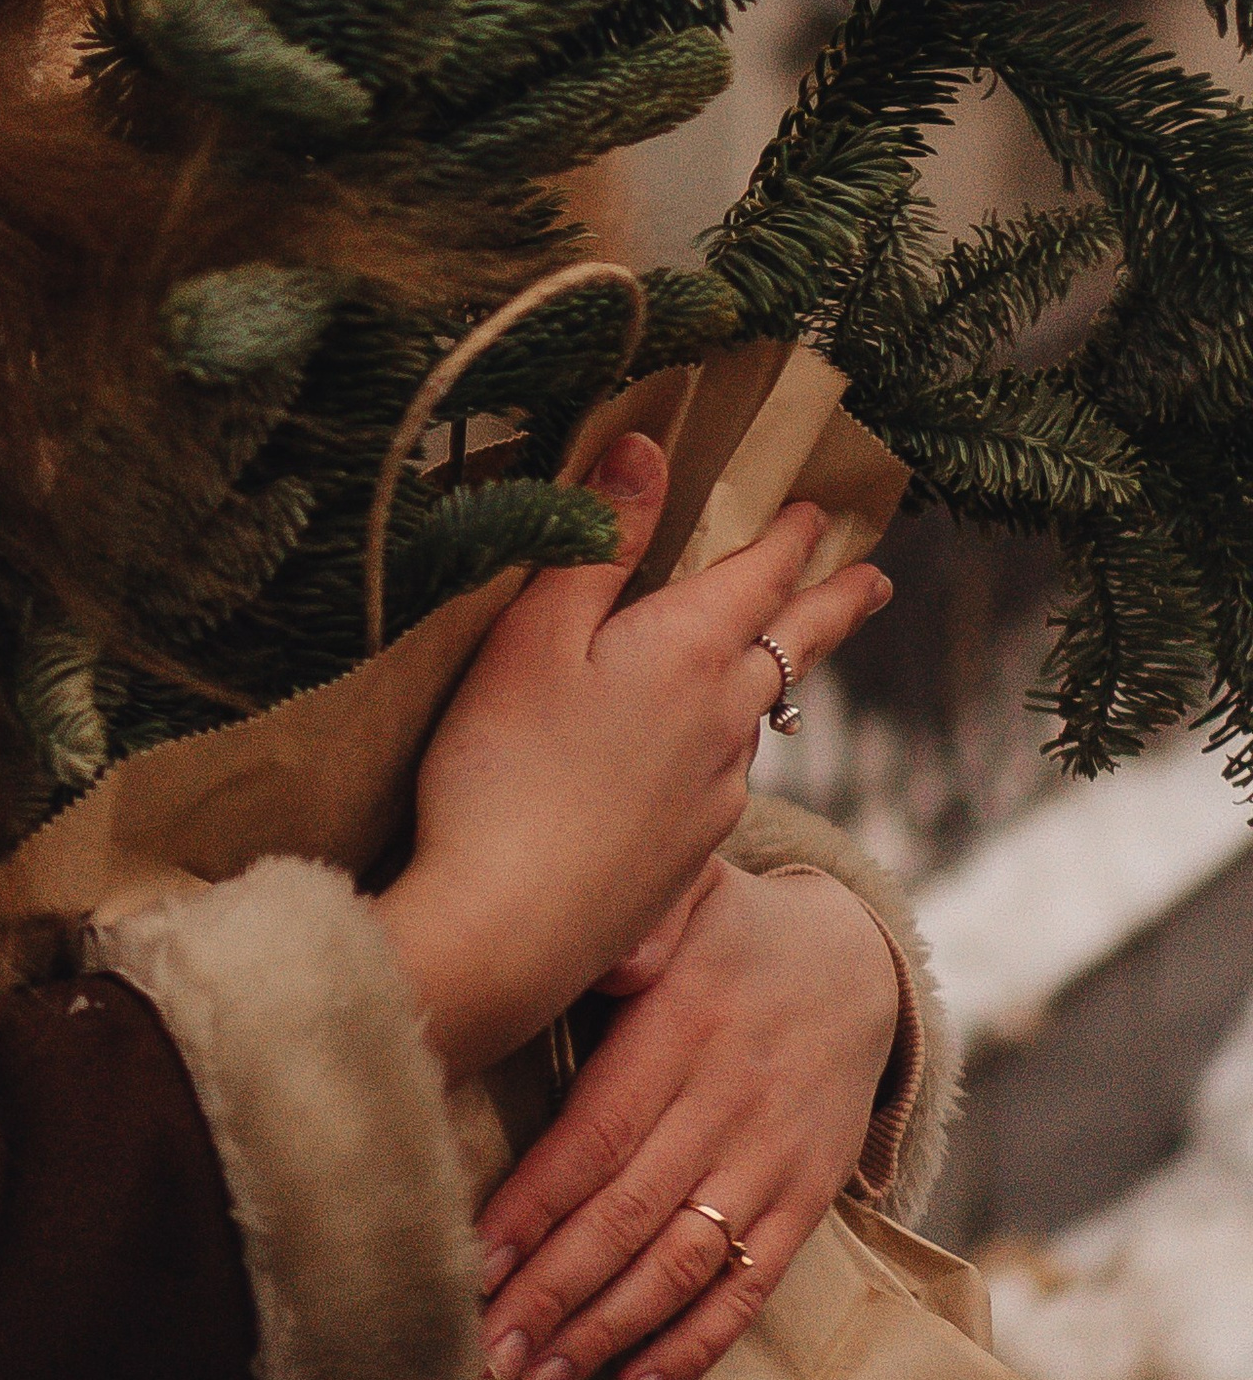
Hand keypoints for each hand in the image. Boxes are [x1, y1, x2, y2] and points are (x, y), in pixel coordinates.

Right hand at [375, 433, 891, 1076]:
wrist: (506, 932)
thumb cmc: (502, 768)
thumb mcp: (534, 633)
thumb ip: (596, 540)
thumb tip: (647, 447)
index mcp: (689, 653)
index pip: (760, 575)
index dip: (790, 535)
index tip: (822, 507)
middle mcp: (723, 721)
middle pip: (793, 646)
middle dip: (835, 604)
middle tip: (877, 580)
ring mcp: (715, 795)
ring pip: (757, 714)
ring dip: (776, 672)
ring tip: (775, 653)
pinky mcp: (690, 855)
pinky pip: (725, 772)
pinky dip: (726, 738)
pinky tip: (695, 753)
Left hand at [469, 858, 902, 1379]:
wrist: (856, 960)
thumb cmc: (729, 929)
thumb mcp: (686, 889)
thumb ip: (635, 920)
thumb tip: (589, 947)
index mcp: (681, 1028)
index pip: (597, 1135)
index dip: (535, 1206)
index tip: (473, 1263)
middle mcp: (728, 1103)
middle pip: (629, 1215)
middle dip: (553, 1293)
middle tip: (485, 1355)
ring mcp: (772, 1160)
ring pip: (683, 1264)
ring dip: (606, 1333)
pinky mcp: (807, 1200)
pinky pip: (751, 1286)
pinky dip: (696, 1345)